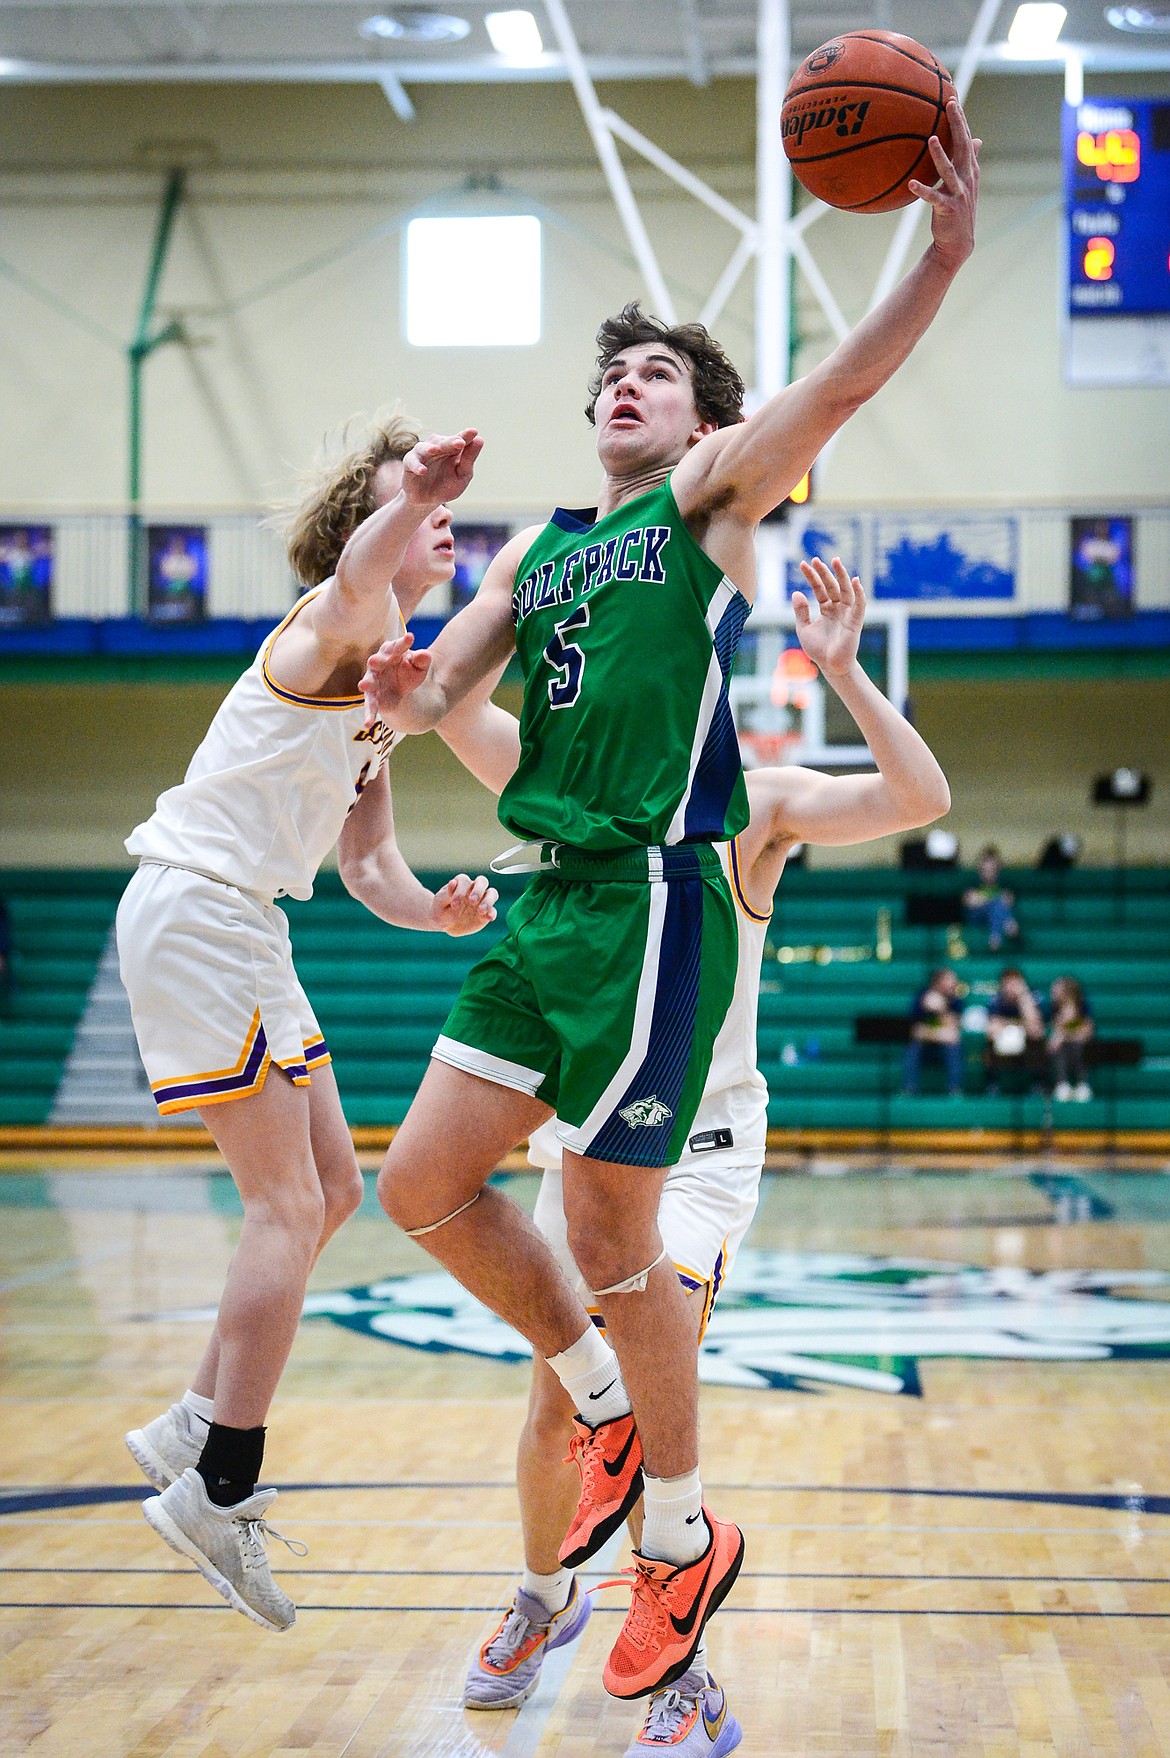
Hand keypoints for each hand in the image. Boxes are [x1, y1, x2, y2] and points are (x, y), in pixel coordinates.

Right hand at [360, 631, 431, 726]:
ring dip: (367, 684)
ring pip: (370, 683)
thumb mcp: (420, 666)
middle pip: (377, 661)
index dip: (402, 643)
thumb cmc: (410, 670)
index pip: (396, 647)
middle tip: (374, 660)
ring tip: (364, 685)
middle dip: (376, 661)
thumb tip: (425, 654)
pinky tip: (368, 724)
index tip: (411, 638)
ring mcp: (374, 681)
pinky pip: (370, 706)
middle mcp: (378, 665)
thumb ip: (422, 660)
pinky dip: (369, 714)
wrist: (405, 690)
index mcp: (390, 652)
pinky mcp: (373, 698)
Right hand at [400, 429, 483, 509]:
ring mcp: (422, 454)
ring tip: (435, 450)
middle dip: (450, 442)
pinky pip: (412, 462)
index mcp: (452, 449)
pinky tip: (423, 471)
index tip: (474, 432)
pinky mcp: (409, 463)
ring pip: (424, 447)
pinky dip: (417, 465)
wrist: (427, 501)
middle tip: (460, 442)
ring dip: (429, 448)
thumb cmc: (447, 486)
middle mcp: (437, 447)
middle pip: (444, 442)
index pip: (460, 439)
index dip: (466, 435)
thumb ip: (469, 460)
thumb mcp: (462, 476)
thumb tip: (480, 440)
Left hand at [432, 873, 498, 935]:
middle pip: (482, 881)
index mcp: (461, 883)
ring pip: (492, 893)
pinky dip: (492, 913)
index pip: (464, 881)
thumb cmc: (440, 910)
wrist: (444, 923)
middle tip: (472, 901)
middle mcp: (473, 889)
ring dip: (488, 900)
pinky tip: (489, 918)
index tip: (454, 905)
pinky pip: (492, 910)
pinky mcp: (486, 912)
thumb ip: (446, 893)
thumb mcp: (440, 903)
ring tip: (481, 911)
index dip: (460, 891)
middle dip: (478, 890)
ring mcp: (482, 900)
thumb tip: (453, 882)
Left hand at [793, 555, 864, 677]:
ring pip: (846, 590)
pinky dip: (859, 592)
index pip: (819, 588)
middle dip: (824, 572)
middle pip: (832, 585)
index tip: (803, 564)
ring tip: (835, 561)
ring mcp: (847, 613)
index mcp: (826, 608)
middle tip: (816, 559)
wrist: (830, 666)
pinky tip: (855, 581)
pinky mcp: (855, 621)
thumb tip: (796, 592)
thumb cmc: (818, 650)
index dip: (812, 576)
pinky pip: (859, 604)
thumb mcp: (804, 629)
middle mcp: (838, 607)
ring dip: (842, 575)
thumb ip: (801, 611)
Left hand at [909, 97, 980, 273]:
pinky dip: (923, 191)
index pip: (966, 139)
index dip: (961, 119)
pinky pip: (933, 198)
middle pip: (963, 146)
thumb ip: (969, 160)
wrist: (959, 243)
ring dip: (941, 155)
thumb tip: (977, 139)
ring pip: (949, 170)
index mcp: (970, 170)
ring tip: (932, 139)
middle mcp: (967, 178)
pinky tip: (911, 184)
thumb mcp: (966, 183)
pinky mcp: (948, 209)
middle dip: (957, 125)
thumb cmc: (958, 210)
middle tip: (950, 104)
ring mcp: (959, 193)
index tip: (952, 99)